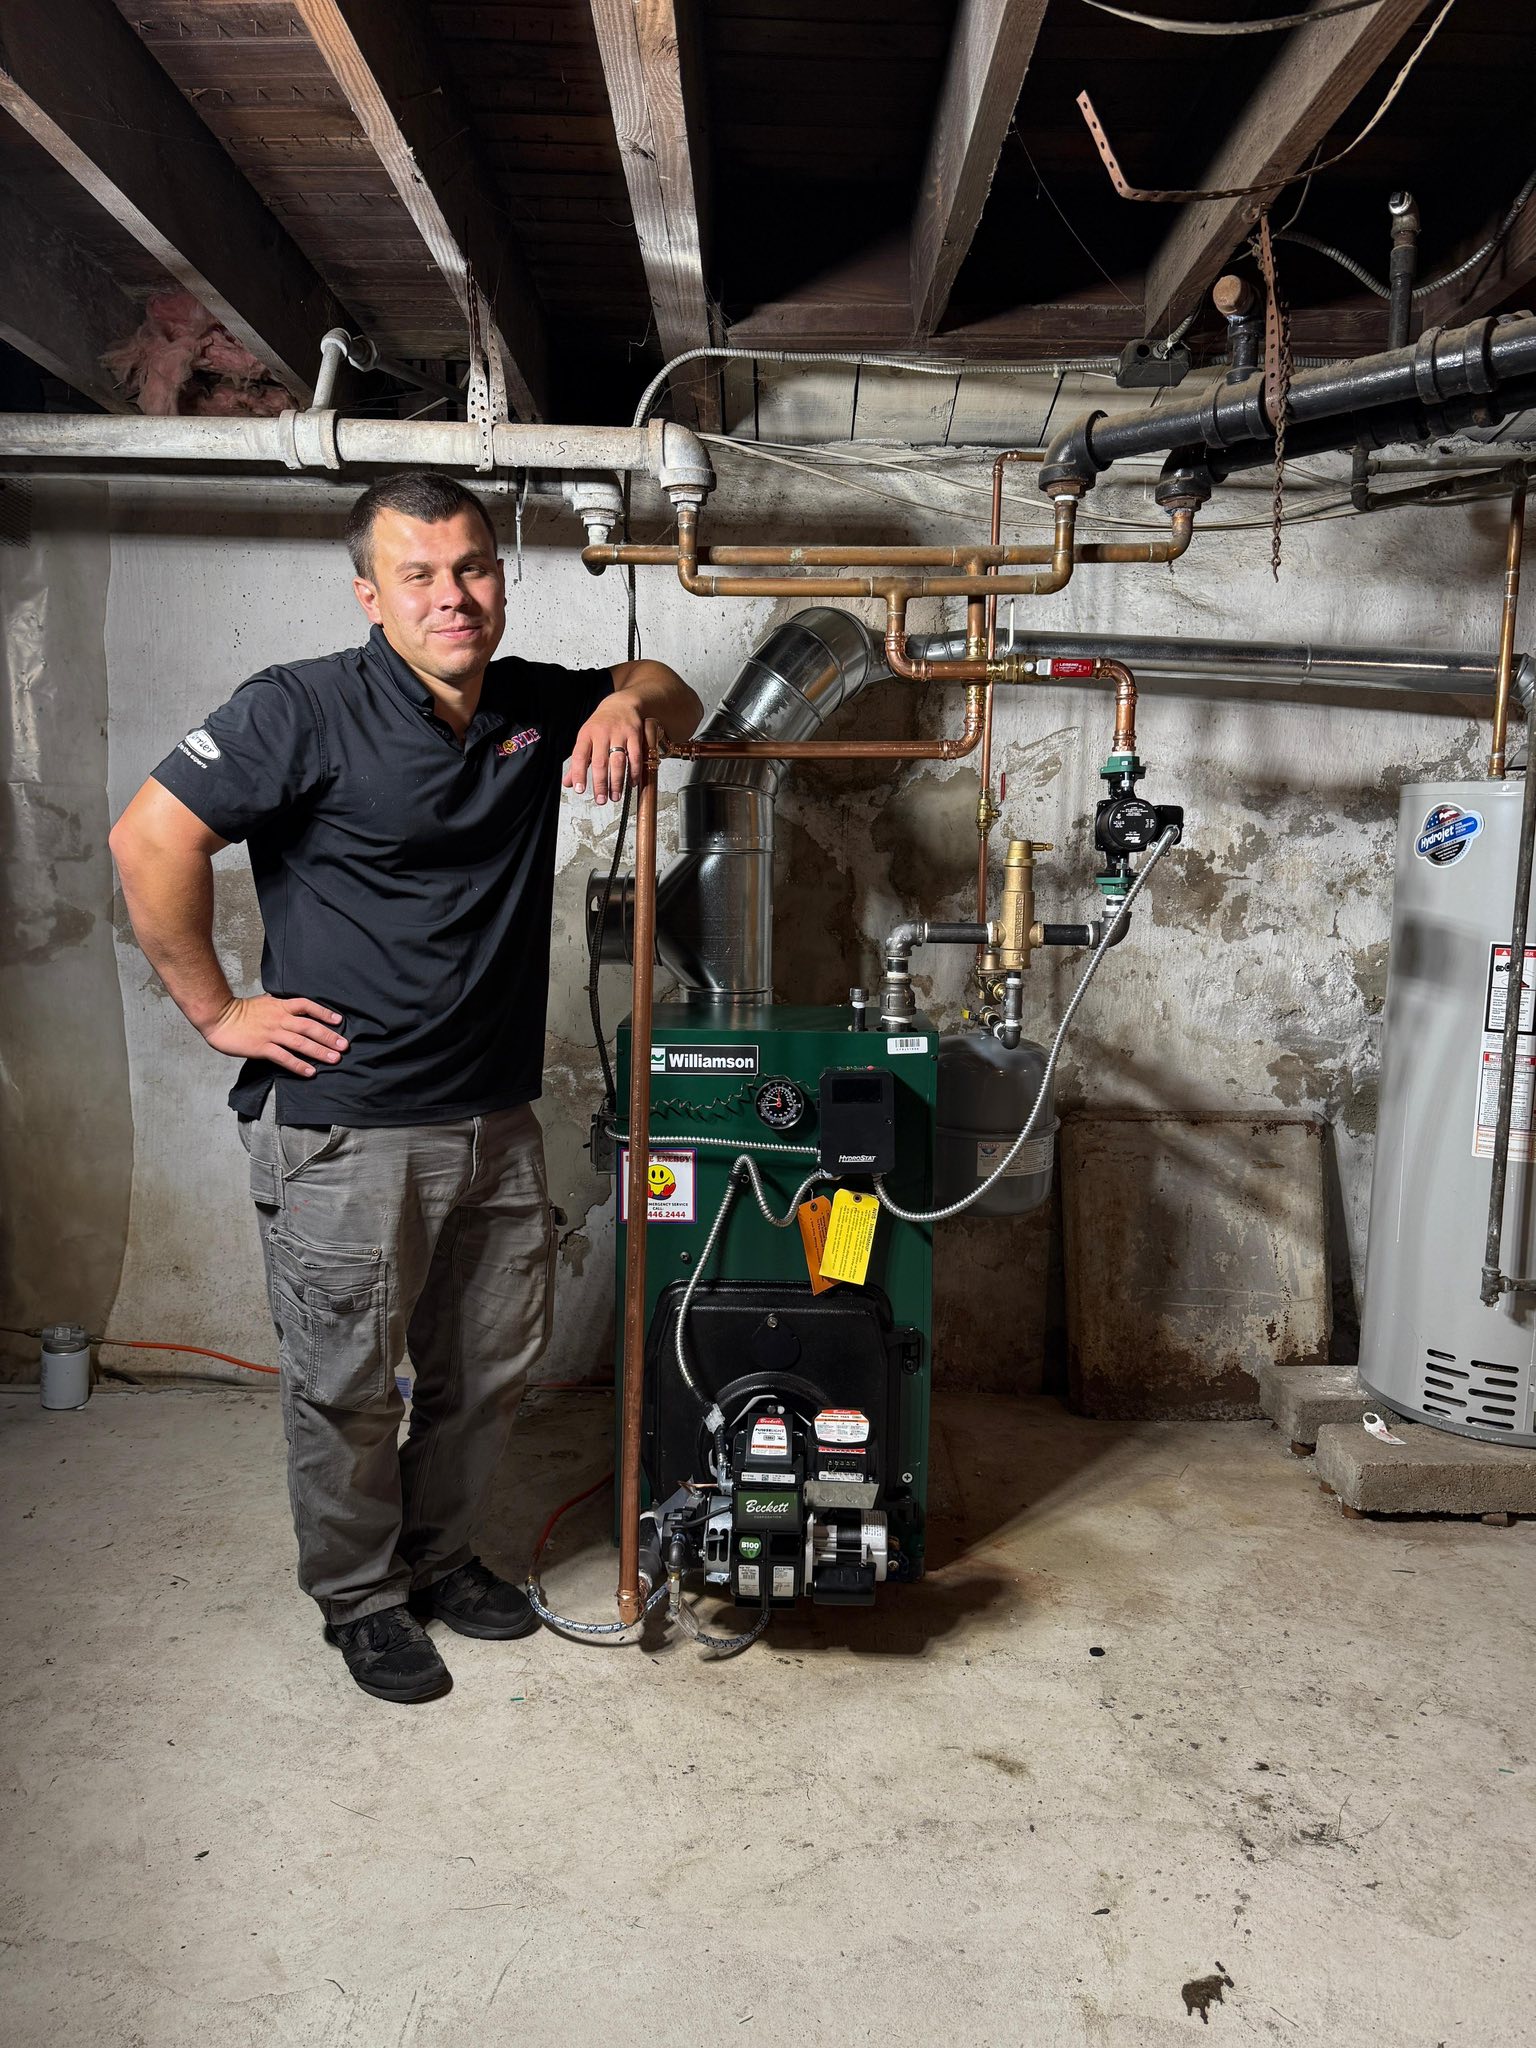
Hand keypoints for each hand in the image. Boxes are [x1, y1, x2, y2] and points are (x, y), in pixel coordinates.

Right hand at [202, 994, 347, 1077]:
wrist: (218, 1016)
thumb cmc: (239, 1011)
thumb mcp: (263, 1003)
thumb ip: (279, 1007)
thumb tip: (293, 1009)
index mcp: (280, 1006)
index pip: (307, 1006)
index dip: (324, 1012)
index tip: (338, 1021)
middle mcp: (279, 1019)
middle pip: (309, 1027)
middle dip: (329, 1036)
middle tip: (344, 1045)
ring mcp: (271, 1033)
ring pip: (300, 1043)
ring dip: (319, 1051)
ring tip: (334, 1059)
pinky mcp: (262, 1047)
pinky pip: (284, 1057)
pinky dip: (298, 1065)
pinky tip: (310, 1072)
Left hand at [564, 693, 645, 805]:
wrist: (622, 704)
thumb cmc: (601, 725)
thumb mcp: (586, 738)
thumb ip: (578, 762)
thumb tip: (568, 783)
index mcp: (586, 734)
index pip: (580, 756)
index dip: (579, 773)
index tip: (579, 789)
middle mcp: (602, 733)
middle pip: (600, 762)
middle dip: (600, 784)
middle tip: (601, 800)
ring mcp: (620, 733)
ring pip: (618, 761)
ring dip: (617, 781)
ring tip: (615, 796)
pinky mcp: (635, 735)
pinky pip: (635, 756)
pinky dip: (633, 771)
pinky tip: (631, 783)